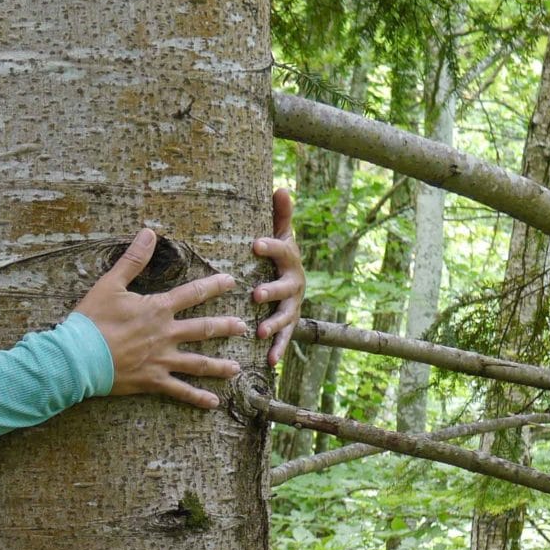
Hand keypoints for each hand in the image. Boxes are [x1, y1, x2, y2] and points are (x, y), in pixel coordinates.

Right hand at [74, 230, 249, 410]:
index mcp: (158, 309)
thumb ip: (133, 259)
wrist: (78, 356)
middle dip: (226, 327)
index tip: (231, 282)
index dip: (213, 286)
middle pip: (203, 330)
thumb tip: (148, 232)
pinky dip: (197, 398)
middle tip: (244, 326)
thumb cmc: (91, 320)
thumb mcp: (110, 284)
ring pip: (198, 363)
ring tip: (238, 368)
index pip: (193, 293)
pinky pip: (180, 390)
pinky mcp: (153, 380)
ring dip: (220, 366)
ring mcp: (162, 360)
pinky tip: (213, 403)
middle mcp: (166, 334)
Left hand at [252, 187, 304, 364]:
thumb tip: (281, 187)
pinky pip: (284, 338)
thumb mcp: (282, 234)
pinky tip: (270, 362)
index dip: (270, 246)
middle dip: (272, 291)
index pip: (281, 250)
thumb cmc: (280, 254)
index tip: (254, 244)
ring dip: (275, 325)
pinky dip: (278, 350)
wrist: (293, 279)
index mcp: (290, 260)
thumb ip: (280, 215)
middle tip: (256, 294)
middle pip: (285, 287)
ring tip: (262, 332)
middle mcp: (294, 284)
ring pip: (286, 316)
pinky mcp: (288, 324)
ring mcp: (292, 305)